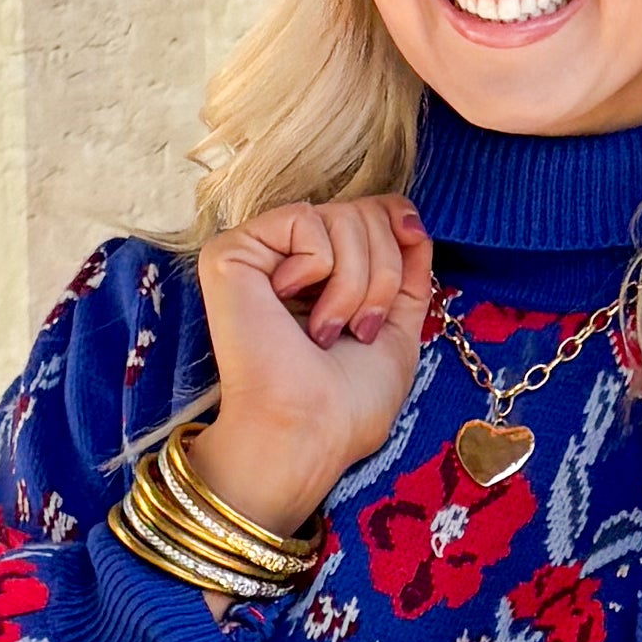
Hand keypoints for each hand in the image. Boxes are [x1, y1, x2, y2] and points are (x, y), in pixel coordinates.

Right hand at [194, 198, 433, 532]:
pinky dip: (319, 270)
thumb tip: (410, 217)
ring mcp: (258, 253)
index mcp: (324, 275)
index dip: (399, 236)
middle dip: (382, 274)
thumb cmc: (349, 401)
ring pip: (341, 215)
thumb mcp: (399, 327)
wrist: (310, 430)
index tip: (397, 290)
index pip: (373, 213)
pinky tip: (292, 312)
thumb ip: (408, 270)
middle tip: (357, 331)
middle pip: (364, 211)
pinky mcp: (232, 252)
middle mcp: (288, 258)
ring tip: (325, 332)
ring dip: (354, 284)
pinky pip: (305, 220)